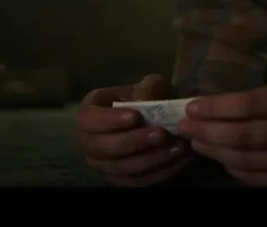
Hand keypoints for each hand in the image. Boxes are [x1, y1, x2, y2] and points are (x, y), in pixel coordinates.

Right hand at [76, 74, 192, 186]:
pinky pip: (136, 181)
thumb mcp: (148, 86)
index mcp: (89, 113)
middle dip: (133, 142)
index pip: (89, 120)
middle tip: (160, 134)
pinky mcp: (120, 179)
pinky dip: (158, 172)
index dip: (109, 120)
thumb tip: (143, 102)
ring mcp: (103, 164)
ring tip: (176, 147)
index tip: (135, 116)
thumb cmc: (146, 98)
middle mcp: (89, 142)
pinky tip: (178, 160)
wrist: (156, 119)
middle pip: (103, 148)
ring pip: (121, 168)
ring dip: (150, 159)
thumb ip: (146, 89)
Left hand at [179, 81, 266, 185]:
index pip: (250, 104)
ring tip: (198, 142)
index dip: (216, 108)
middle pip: (244, 136)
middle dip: (209, 132)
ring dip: (216, 152)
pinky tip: (222, 158)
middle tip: (185, 127)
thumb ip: (260, 99)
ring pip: (247, 160)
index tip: (191, 108)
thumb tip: (213, 107)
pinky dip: (235, 169)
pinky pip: (258, 178)